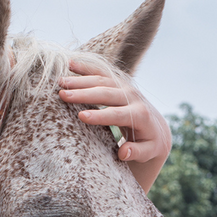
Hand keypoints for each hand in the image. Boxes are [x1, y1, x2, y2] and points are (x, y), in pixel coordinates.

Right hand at [59, 59, 170, 191]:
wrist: (156, 127)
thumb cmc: (148, 143)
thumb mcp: (148, 152)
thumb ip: (138, 153)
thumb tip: (124, 152)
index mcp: (141, 115)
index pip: (118, 114)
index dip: (100, 115)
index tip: (81, 116)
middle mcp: (133, 97)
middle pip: (106, 93)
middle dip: (84, 94)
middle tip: (63, 95)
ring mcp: (125, 87)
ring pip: (101, 80)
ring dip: (80, 80)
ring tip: (60, 82)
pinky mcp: (118, 82)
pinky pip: (101, 72)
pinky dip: (86, 67)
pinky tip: (69, 64)